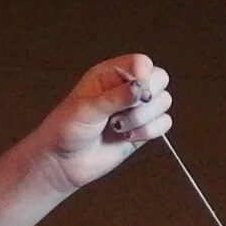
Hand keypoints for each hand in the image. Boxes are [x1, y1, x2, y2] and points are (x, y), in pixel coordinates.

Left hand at [35, 56, 171, 194]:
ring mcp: (135, 110)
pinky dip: (149, 132)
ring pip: (163, 102)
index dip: (144, 75)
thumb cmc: (65, 130)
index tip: (138, 91)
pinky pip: (163, 124)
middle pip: (159, 78)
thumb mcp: (86, 109)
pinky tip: (127, 136)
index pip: (141, 63)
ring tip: (118, 126)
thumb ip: (115, 97)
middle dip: (146, 98)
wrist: (62, 162)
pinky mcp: (143, 129)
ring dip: (143, 118)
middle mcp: (126, 89)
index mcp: (110, 75)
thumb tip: (140, 88)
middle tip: (125, 109)